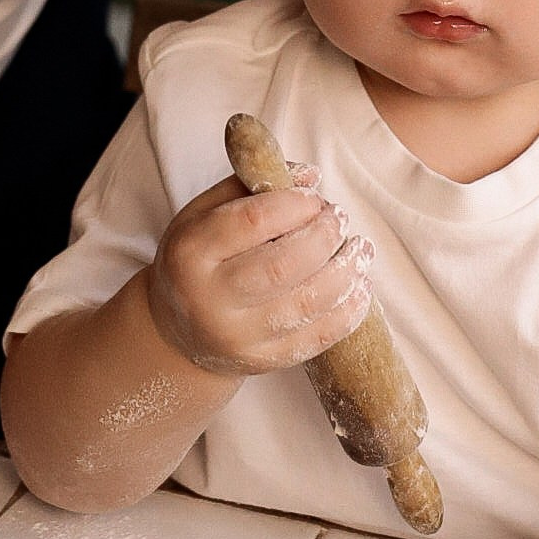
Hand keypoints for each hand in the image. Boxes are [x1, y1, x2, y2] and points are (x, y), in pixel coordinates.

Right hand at [147, 172, 371, 377]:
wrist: (178, 335)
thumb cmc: (198, 261)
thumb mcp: (205, 214)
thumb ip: (252, 187)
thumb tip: (311, 176)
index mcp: (193, 252)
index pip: (254, 222)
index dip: (296, 205)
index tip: (316, 198)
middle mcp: (210, 298)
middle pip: (283, 265)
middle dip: (325, 237)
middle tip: (340, 220)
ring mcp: (237, 336)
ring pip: (306, 304)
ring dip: (346, 272)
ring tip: (360, 250)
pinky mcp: (262, 362)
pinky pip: (316, 338)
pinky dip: (348, 311)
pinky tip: (360, 286)